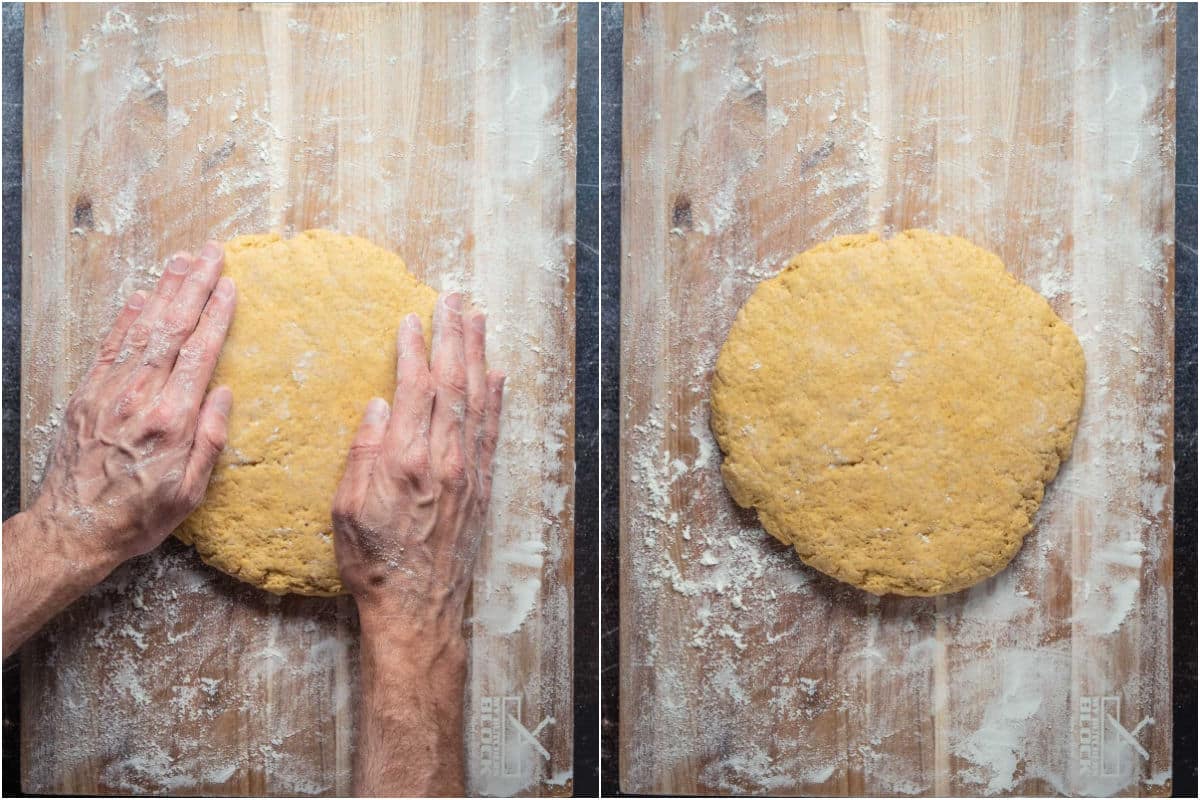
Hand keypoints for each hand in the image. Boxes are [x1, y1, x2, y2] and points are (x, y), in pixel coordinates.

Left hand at [30, 242, 236, 569]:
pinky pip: (110, 345)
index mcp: (170, 422)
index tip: (229, 287)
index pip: (199, 353)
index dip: (216, 315)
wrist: (74, 529)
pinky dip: (127, 316)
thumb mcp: (190, 492)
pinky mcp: (86, 394)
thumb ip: (210, 439)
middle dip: (194, 286)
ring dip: (164, 290)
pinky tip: (143, 295)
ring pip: (141, 328)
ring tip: (183, 260)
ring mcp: (108, 392)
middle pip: (171, 328)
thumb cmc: (138, 516)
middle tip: (212, 254)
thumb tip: (222, 392)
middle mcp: (138, 398)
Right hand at [332, 292, 504, 639]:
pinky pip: (493, 431)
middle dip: (453, 335)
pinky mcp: (483, 485)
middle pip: (453, 383)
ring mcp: (470, 470)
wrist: (418, 606)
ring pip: (478, 399)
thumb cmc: (375, 562)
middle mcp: (446, 459)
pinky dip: (497, 398)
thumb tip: (380, 405)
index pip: (415, 388)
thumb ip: (364, 452)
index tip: (411, 319)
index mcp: (407, 460)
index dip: (414, 349)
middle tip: (453, 298)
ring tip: (478, 319)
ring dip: (478, 355)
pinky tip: (497, 374)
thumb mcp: (348, 508)